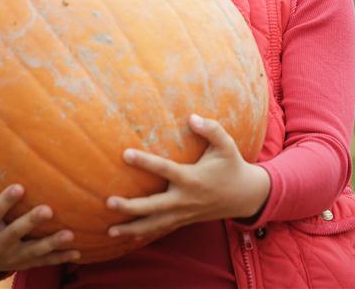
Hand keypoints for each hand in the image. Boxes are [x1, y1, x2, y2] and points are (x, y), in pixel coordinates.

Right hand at [0, 184, 79, 272]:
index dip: (4, 202)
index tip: (19, 186)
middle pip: (14, 234)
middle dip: (31, 222)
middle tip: (48, 210)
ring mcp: (12, 257)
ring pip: (33, 251)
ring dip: (51, 244)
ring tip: (69, 234)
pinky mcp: (24, 263)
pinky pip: (43, 263)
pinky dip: (60, 258)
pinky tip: (76, 253)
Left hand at [105, 114, 269, 239]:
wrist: (245, 196)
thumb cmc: (232, 166)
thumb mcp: (227, 145)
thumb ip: (211, 129)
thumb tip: (192, 117)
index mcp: (192, 178)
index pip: (165, 170)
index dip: (145, 162)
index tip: (125, 154)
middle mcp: (185, 199)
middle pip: (154, 206)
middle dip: (131, 206)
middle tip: (108, 202)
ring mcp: (184, 213)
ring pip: (155, 224)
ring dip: (132, 228)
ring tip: (109, 231)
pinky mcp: (184, 220)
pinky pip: (162, 229)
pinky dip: (144, 234)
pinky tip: (126, 237)